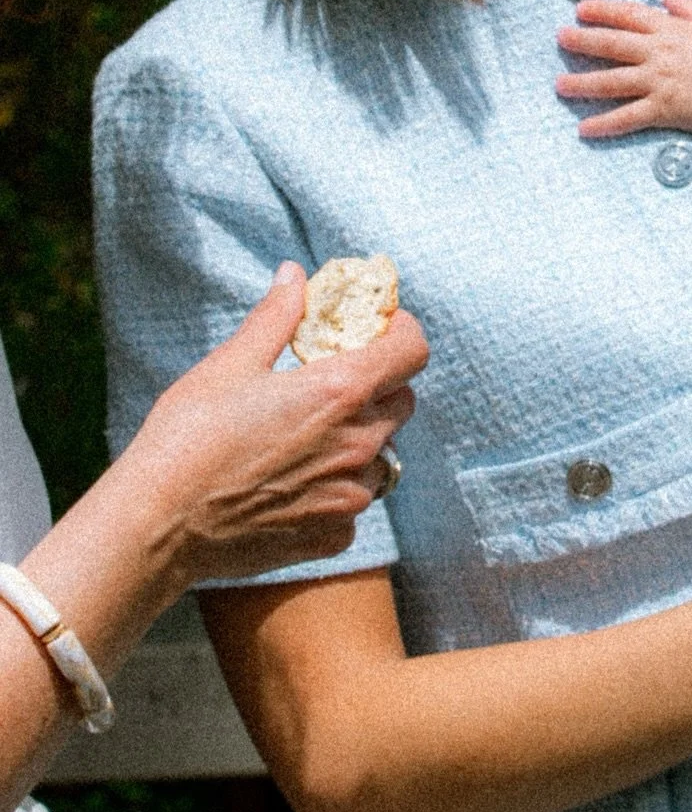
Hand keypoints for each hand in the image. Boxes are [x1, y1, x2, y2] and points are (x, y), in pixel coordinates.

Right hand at [117, 263, 428, 586]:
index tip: (379, 332)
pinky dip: (335, 491)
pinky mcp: (332, 535)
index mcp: (340, 391)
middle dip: (379, 388)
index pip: (414, 350)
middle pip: (402, 402)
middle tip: (333, 385)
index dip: (402, 334)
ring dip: (360, 443)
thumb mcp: (231, 364)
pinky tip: (292, 485)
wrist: (156, 527)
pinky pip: (354, 503)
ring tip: (307, 440)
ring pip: (382, 456)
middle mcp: (358, 444)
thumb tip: (294, 275)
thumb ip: (277, 317)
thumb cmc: (187, 438)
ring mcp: (349, 494)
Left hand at [555, 0, 691, 137]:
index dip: (602, 10)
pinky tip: (584, 129)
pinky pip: (627, 117)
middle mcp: (656, 53)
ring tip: (559, 86)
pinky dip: (604, 124)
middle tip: (560, 38)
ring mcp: (657, 81)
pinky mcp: (662, 109)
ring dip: (582, 84)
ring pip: (611, 81)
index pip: (627, 15)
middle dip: (583, 40)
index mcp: (667, 29)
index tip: (580, 9)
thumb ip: (686, 8)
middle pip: (611, 44)